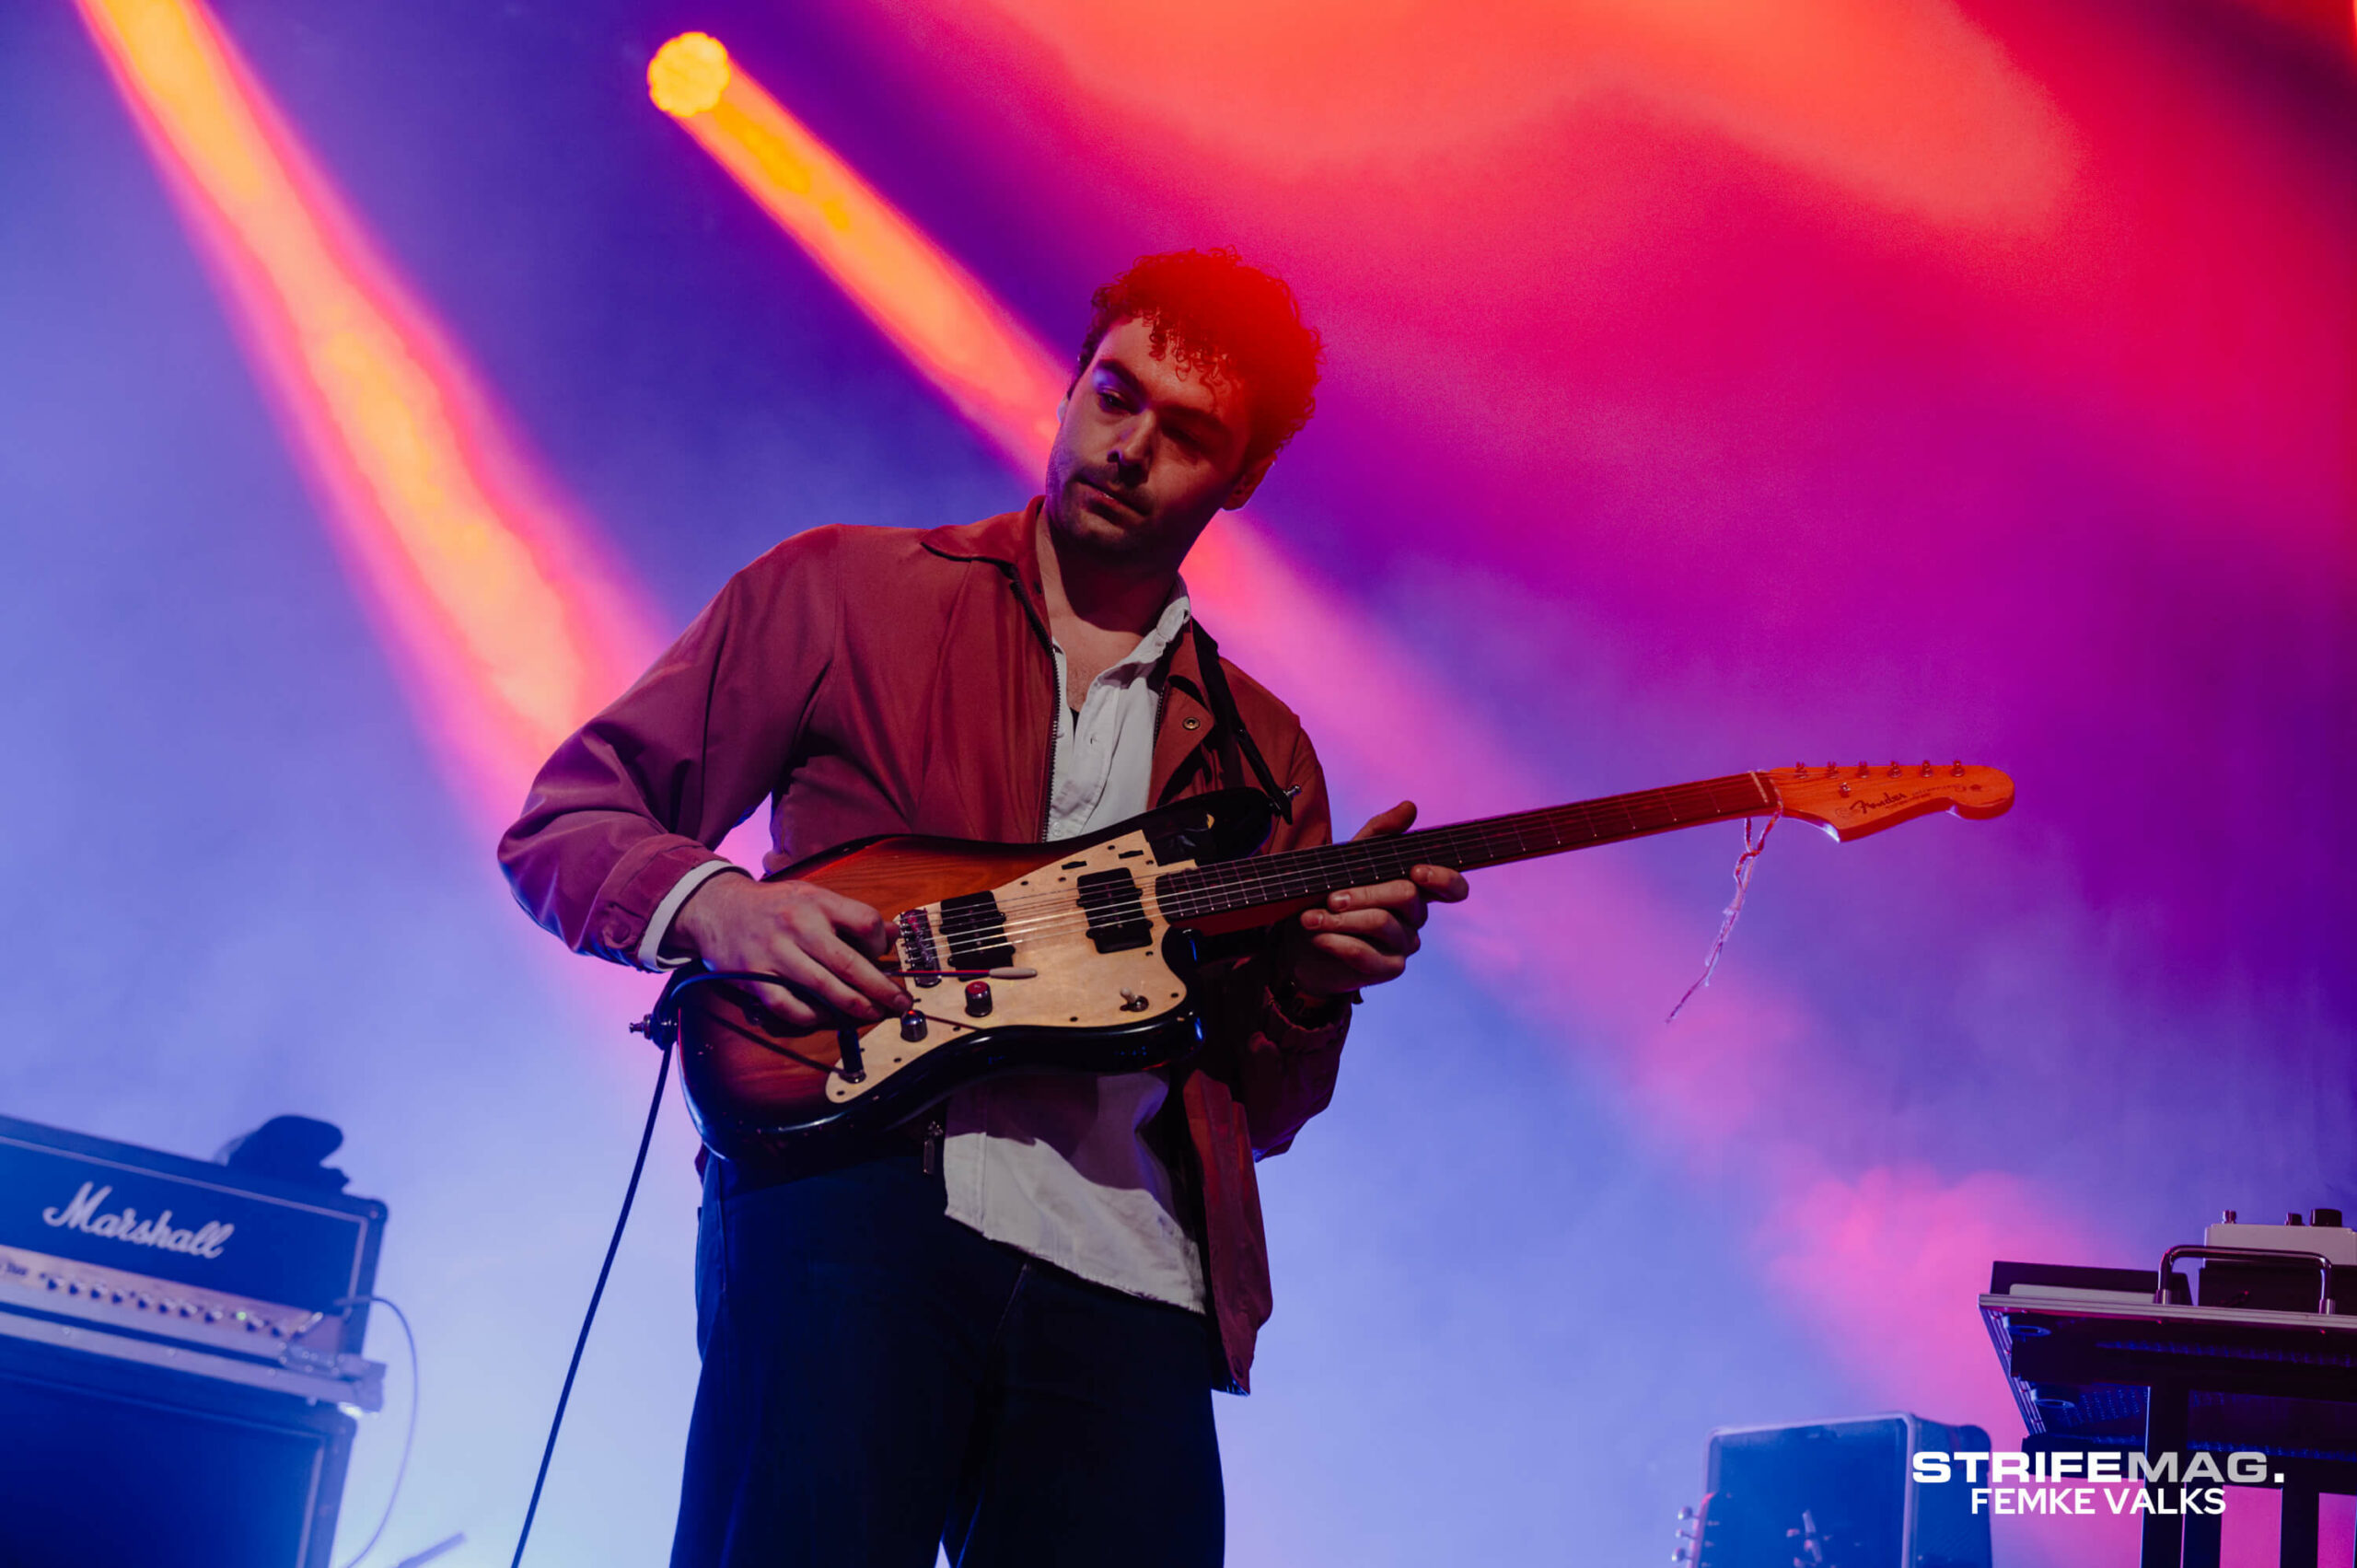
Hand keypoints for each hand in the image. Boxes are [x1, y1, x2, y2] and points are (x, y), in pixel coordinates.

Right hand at [668, 872, 912, 1028]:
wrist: (716, 907)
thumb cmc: (773, 904)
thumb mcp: (812, 895)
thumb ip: (850, 914)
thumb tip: (893, 934)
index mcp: (816, 901)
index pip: (864, 921)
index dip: (881, 942)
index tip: (883, 955)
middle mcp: (797, 926)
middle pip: (849, 963)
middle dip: (881, 988)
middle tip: (901, 1003)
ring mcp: (775, 953)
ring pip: (823, 988)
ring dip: (854, 1006)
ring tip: (873, 1014)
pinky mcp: (755, 978)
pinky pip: (789, 1006)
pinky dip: (812, 1017)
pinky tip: (827, 1019)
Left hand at [1276, 801, 1467, 999]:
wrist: (1301, 941)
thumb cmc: (1330, 895)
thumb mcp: (1349, 858)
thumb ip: (1379, 833)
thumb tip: (1410, 807)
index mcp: (1415, 888)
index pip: (1453, 887)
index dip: (1443, 878)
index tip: (1416, 870)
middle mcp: (1416, 917)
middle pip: (1406, 897)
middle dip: (1364, 893)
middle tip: (1331, 896)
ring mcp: (1404, 945)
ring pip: (1381, 924)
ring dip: (1340, 919)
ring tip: (1310, 918)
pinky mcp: (1386, 969)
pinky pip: (1365, 954)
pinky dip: (1335, 941)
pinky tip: (1317, 937)